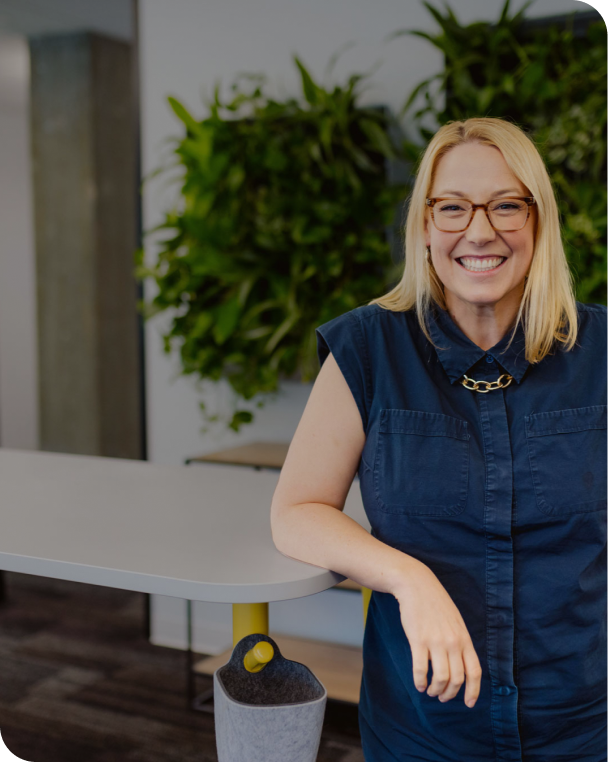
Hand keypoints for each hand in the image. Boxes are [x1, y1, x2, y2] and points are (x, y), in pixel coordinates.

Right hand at [393, 561, 481, 707]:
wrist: (417, 585)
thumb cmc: (436, 603)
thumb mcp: (455, 621)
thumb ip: (460, 642)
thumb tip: (461, 665)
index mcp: (464, 638)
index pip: (474, 671)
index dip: (473, 691)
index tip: (469, 704)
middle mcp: (453, 642)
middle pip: (457, 679)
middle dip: (449, 694)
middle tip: (442, 697)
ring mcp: (435, 641)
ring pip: (440, 678)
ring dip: (435, 690)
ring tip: (430, 691)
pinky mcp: (418, 640)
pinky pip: (421, 669)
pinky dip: (420, 682)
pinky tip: (419, 684)